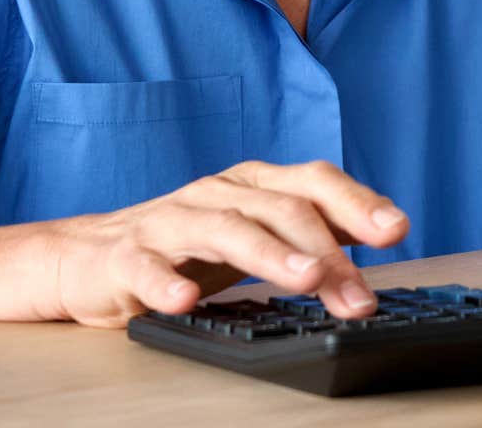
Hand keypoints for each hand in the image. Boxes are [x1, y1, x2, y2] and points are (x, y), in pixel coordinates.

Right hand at [43, 159, 409, 328]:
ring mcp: (170, 221)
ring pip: (226, 229)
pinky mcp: (125, 256)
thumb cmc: (183, 247)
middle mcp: (216, 193)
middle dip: (327, 251)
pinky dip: (166, 283)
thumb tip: (383, 233)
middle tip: (359, 294)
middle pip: (280, 210)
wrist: (84, 258)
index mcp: (251, 185)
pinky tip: (184, 301)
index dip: (357, 202)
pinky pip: (147, 267)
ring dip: (270, 254)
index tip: (396, 230)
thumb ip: (312, 229)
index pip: (313, 181)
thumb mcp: (254, 233)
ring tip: (305, 280)